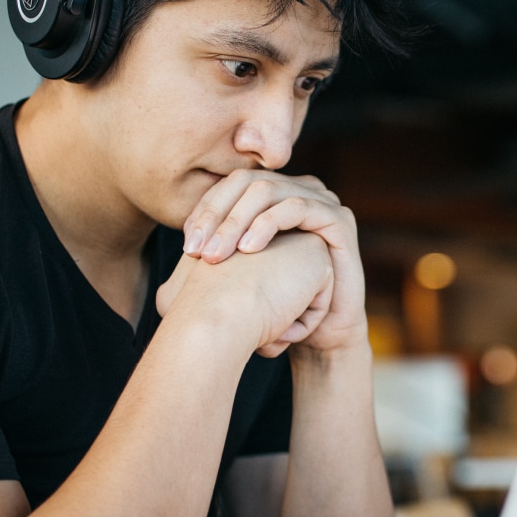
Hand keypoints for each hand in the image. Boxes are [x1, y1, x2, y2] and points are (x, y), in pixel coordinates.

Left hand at [182, 170, 367, 353]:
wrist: (320, 334)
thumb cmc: (277, 306)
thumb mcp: (239, 276)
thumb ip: (216, 255)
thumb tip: (178, 256)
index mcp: (274, 197)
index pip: (230, 186)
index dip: (205, 210)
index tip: (187, 245)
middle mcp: (297, 190)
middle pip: (246, 182)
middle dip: (216, 215)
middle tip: (197, 251)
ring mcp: (321, 201)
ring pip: (268, 190)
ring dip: (236, 221)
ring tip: (217, 255)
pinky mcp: (339, 218)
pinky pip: (298, 206)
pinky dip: (268, 223)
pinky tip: (249, 249)